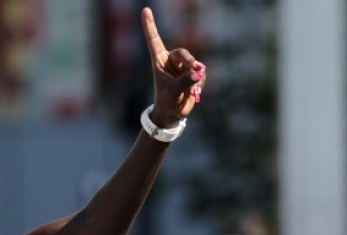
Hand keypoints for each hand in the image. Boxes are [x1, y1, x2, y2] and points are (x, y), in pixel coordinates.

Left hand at [141, 7, 205, 126]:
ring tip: (192, 89)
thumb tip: (198, 73)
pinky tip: (195, 92)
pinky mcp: (193, 73)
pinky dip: (200, 82)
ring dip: (196, 75)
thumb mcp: (173, 92)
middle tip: (195, 70)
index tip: (145, 9)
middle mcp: (171, 61)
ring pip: (194, 63)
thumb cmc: (167, 101)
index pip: (154, 40)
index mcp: (159, 61)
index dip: (150, 25)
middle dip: (189, 62)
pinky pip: (201, 72)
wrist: (173, 113)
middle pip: (182, 53)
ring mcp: (183, 66)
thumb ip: (185, 81)